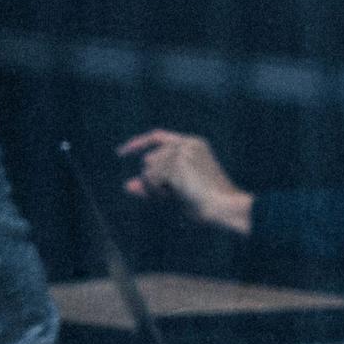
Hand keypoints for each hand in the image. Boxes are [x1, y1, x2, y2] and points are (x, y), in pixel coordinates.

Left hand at [119, 129, 253, 234]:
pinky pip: (150, 180)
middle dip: (152, 182)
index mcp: (193, 144)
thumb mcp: (175, 191)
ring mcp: (181, 152)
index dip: (137, 144)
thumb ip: (152, 185)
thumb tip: (126, 186)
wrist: (223, 206)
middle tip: (172, 196)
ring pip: (147, 172)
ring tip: (179, 195)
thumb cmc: (205, 202)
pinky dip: (157, 192)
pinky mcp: (175, 163)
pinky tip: (176, 195)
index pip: (157, 137)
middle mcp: (186, 144)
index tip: (120, 153)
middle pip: (149, 161)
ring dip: (155, 189)